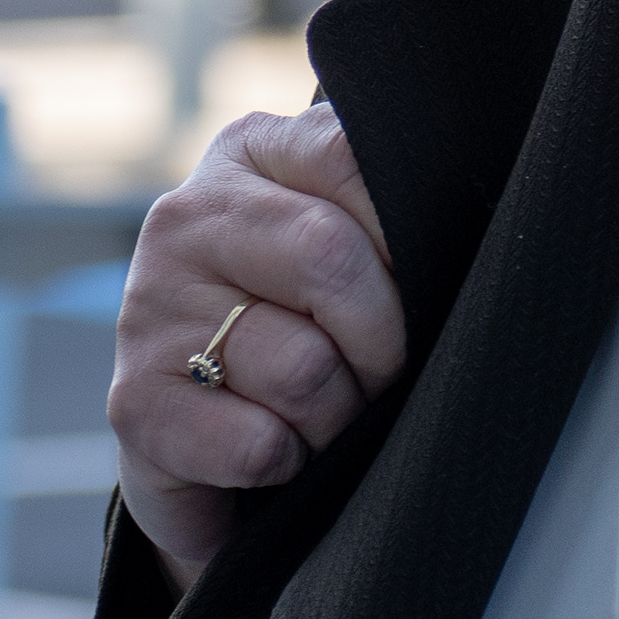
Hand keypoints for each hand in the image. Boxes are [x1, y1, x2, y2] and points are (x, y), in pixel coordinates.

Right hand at [109, 104, 406, 588]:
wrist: (204, 439)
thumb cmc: (305, 325)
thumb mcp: (342, 241)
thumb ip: (387, 208)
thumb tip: (485, 228)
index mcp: (250, 154)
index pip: (349, 157)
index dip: (405, 234)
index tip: (413, 284)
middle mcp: (188, 216)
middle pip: (330, 259)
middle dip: (382, 342)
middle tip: (379, 375)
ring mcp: (149, 307)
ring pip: (304, 369)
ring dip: (337, 418)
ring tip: (320, 417)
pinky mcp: (133, 403)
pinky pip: (259, 445)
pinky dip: (287, 465)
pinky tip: (273, 453)